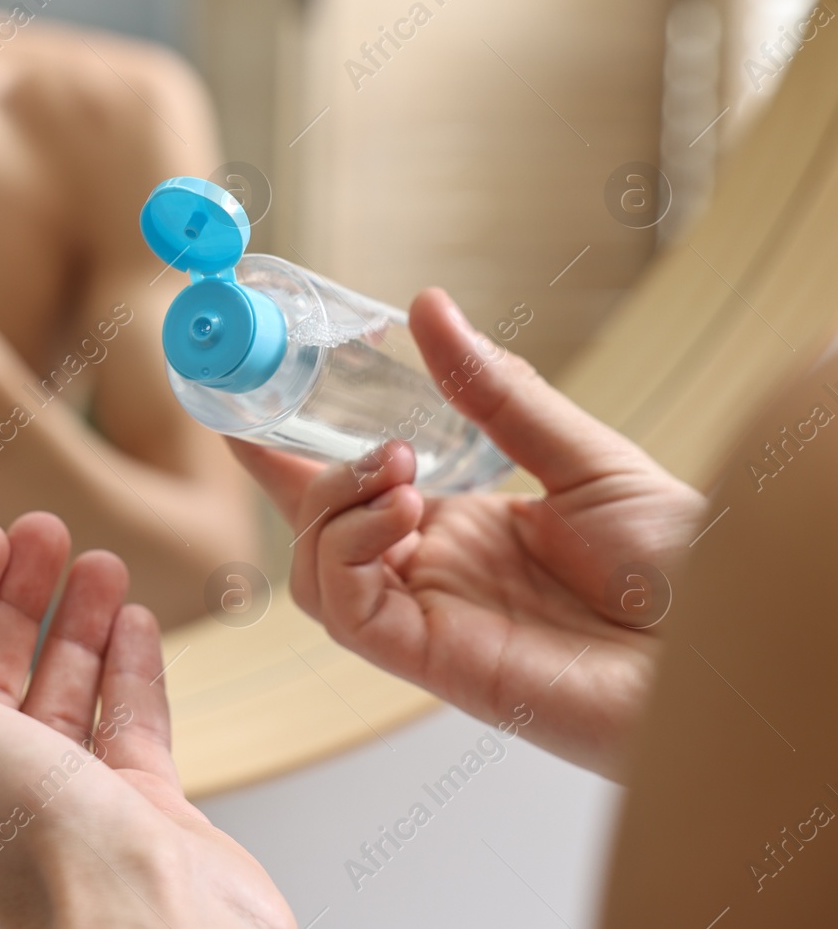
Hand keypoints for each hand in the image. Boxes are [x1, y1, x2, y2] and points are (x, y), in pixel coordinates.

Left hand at [0, 512, 294, 928]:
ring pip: (64, 694)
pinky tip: (134, 621)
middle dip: (16, 596)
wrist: (139, 918)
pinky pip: (128, 728)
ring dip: (78, 623)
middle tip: (46, 531)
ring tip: (100, 563)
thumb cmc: (18, 835)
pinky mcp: (138, 816)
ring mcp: (66, 810)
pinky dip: (129, 669)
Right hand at [230, 288, 706, 778]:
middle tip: (377, 443)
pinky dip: (350, 553)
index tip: (245, 403)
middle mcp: (435, 576)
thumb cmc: (680, 565)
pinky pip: (346, 613)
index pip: (352, 493)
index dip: (290, 454)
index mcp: (465, 528)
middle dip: (311, 474)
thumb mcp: (584, 456)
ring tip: (398, 472)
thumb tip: (429, 307)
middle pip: (316, 532)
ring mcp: (430, 621)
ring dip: (331, 510)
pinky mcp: (433, 662)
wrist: (724, 649)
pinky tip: (403, 515)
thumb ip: (496, 392)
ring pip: (315, 573)